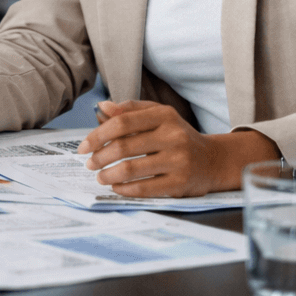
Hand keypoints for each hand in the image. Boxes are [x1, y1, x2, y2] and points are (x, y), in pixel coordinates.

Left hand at [75, 100, 279, 196]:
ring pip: (131, 169)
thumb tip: (102, 107)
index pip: (122, 122)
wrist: (213, 161)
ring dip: (108, 175)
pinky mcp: (181, 183)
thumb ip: (130, 110)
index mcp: (164, 115)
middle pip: (123, 146)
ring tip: (100, 176)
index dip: (97, 135)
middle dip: (99, 157)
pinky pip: (145, 188)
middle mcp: (173, 136)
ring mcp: (179, 160)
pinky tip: (116, 187)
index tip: (82, 147)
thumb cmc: (177, 136)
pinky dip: (124, 189)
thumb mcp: (158, 116)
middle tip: (89, 164)